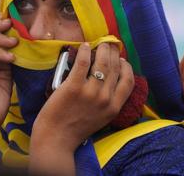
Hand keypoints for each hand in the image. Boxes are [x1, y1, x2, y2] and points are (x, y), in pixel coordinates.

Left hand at [29, 42, 133, 174]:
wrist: (56, 140)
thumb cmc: (76, 129)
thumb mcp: (101, 119)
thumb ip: (109, 102)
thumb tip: (110, 80)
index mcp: (114, 107)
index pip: (128, 81)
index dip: (126, 67)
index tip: (121, 60)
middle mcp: (105, 99)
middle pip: (115, 68)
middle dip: (114, 53)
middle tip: (110, 45)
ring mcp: (90, 92)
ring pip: (102, 62)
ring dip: (102, 49)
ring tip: (100, 43)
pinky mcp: (73, 87)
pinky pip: (83, 62)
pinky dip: (85, 51)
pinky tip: (84, 46)